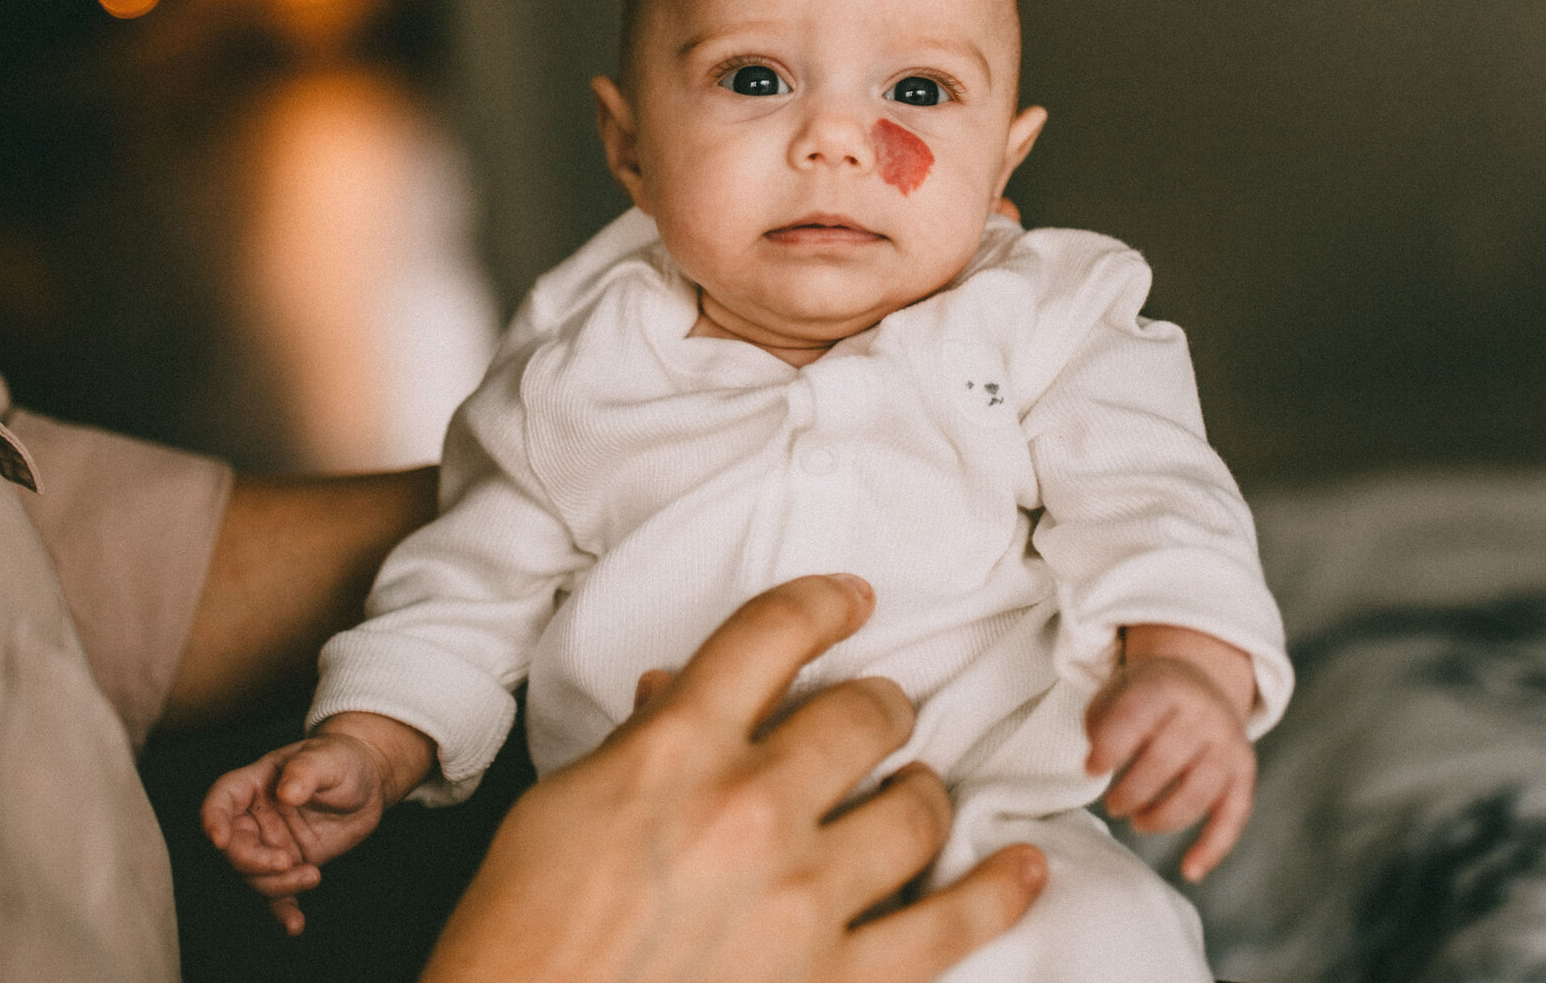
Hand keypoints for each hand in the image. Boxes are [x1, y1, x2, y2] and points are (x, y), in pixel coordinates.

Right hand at [201, 713, 432, 932]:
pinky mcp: (290, 867)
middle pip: (233, 846)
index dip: (213, 819)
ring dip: (277, 885)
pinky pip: (278, 896)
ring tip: (313, 876)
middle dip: (252, 861)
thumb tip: (287, 792)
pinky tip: (294, 926)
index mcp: (255, 784)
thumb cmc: (343, 760)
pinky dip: (283, 913)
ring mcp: (271, 845)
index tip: (219, 839)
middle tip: (285, 863)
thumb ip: (306, 771)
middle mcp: (256, 817)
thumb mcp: (329, 758)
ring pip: (254, 876)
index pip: (222, 800)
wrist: (369, 785)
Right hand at [421, 574, 1045, 982]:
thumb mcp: (557, 809)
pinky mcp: (837, 982)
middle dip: (879, 707)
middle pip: (862, 715)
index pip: (773, 633)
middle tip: (878, 715)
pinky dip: (998, 892)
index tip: (851, 600)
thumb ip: (637, 745)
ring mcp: (803, 899)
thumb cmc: (519, 936)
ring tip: (915, 790)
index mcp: (674, 750)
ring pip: (915, 807)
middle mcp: (750, 810)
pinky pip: (948, 924)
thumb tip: (678, 694)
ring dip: (922, 790)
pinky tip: (1026, 867)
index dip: (824, 603)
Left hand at [1084, 627, 1256, 883]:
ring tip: (1137, 821)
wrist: (1204, 681)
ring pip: (1197, 794)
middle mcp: (1204, 713)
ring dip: (1161, 818)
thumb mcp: (1118, 690)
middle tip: (1113, 804)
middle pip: (1165, 762)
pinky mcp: (1243, 773)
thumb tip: (1096, 767)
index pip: (1136, 718)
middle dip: (1132, 791)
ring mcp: (1228, 744)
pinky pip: (1234, 816)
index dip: (1111, 748)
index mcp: (1166, 686)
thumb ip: (1101, 722)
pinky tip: (1190, 870)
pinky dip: (1213, 847)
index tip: (1091, 769)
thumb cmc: (1147, 697)